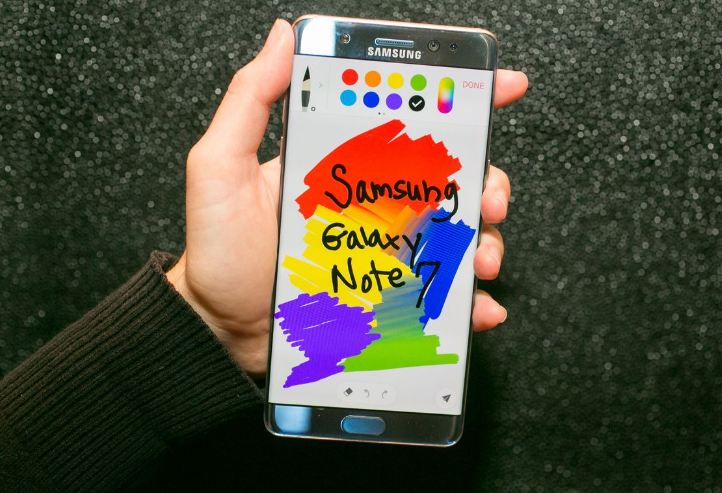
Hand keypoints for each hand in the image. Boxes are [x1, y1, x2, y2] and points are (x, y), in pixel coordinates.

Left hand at [166, 19, 528, 375]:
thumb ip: (249, 101)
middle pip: (448, 181)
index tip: (500, 86)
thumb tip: (283, 37)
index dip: (459, 100)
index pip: (407, 123)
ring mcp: (385, 252)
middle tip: (490, 197)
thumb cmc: (219, 251)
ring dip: (486, 242)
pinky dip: (468, 302)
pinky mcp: (388, 297)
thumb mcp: (221, 167)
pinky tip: (476, 307)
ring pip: (455, 236)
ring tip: (483, 259)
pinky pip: (440, 295)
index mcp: (344, 166)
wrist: (221, 330)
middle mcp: (372, 205)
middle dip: (486, 181)